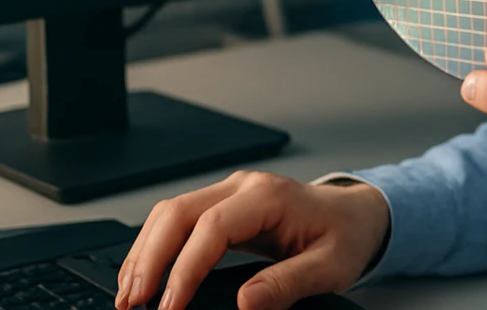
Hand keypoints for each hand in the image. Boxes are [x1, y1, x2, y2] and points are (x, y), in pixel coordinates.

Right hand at [113, 170, 388, 309]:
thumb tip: (244, 303)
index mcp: (270, 197)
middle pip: (178, 212)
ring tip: (129, 296)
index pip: (212, 227)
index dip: (184, 268)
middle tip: (132, 303)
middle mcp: (244, 188)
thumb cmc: (345, 236)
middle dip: (149, 258)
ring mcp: (231, 193)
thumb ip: (288, 284)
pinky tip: (144, 276)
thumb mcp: (330, 267)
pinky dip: (155, 247)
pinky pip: (178, 220)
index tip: (169, 306)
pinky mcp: (223, 207)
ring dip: (144, 252)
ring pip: (170, 213)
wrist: (356, 215)